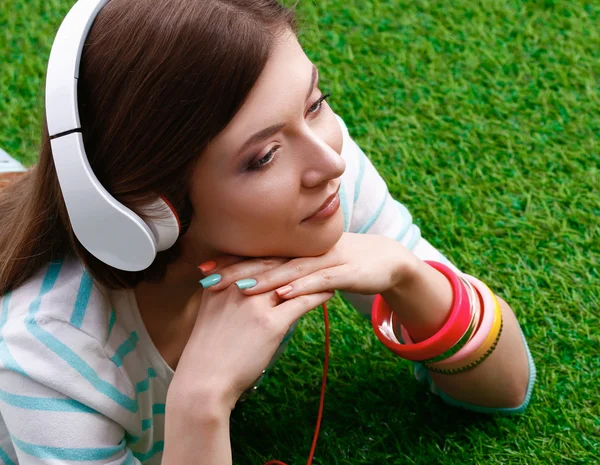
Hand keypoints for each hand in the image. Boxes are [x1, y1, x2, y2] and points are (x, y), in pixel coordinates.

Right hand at [169, 257, 333, 410]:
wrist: (203, 381)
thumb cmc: (206, 353)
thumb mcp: (210, 313)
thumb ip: (224, 296)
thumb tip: (245, 289)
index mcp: (221, 282)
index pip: (253, 258)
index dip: (274, 253)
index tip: (291, 250)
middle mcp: (237, 287)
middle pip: (273, 263)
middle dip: (294, 258)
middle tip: (314, 254)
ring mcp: (254, 304)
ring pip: (290, 280)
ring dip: (311, 273)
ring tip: (328, 268)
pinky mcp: (270, 324)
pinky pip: (301, 302)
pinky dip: (318, 295)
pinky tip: (329, 292)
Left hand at [203, 233, 418, 299]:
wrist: (385, 260)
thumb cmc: (342, 267)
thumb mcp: (313, 269)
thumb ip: (288, 274)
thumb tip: (258, 281)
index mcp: (295, 253)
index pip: (258, 257)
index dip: (231, 262)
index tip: (203, 270)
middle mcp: (306, 253)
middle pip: (267, 262)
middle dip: (237, 271)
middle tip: (208, 278)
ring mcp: (325, 261)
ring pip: (290, 270)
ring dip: (264, 280)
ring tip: (239, 288)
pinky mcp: (345, 272)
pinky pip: (321, 281)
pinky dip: (302, 287)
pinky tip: (285, 295)